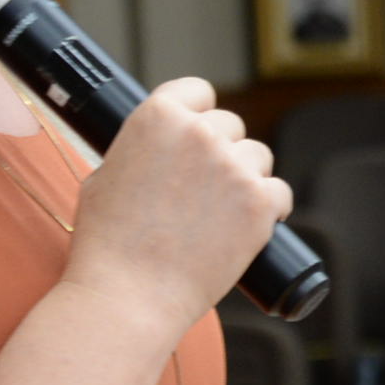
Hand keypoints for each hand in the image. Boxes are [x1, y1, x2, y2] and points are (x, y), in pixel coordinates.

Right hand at [61, 78, 291, 336]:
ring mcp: (234, 166)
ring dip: (245, 178)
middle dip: (221, 150)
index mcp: (157, 117)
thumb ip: (140, 149)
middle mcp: (200, 133)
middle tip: (203, 188)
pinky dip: (268, 209)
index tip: (199, 131)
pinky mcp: (260, 202)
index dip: (199, 111)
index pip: (197, 90)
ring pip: (257, 157)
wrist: (129, 294)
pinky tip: (249, 226)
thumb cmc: (108, 243)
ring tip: (220, 213)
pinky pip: (279, 192)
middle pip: (230, 125)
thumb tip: (160, 146)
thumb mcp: (105, 176)